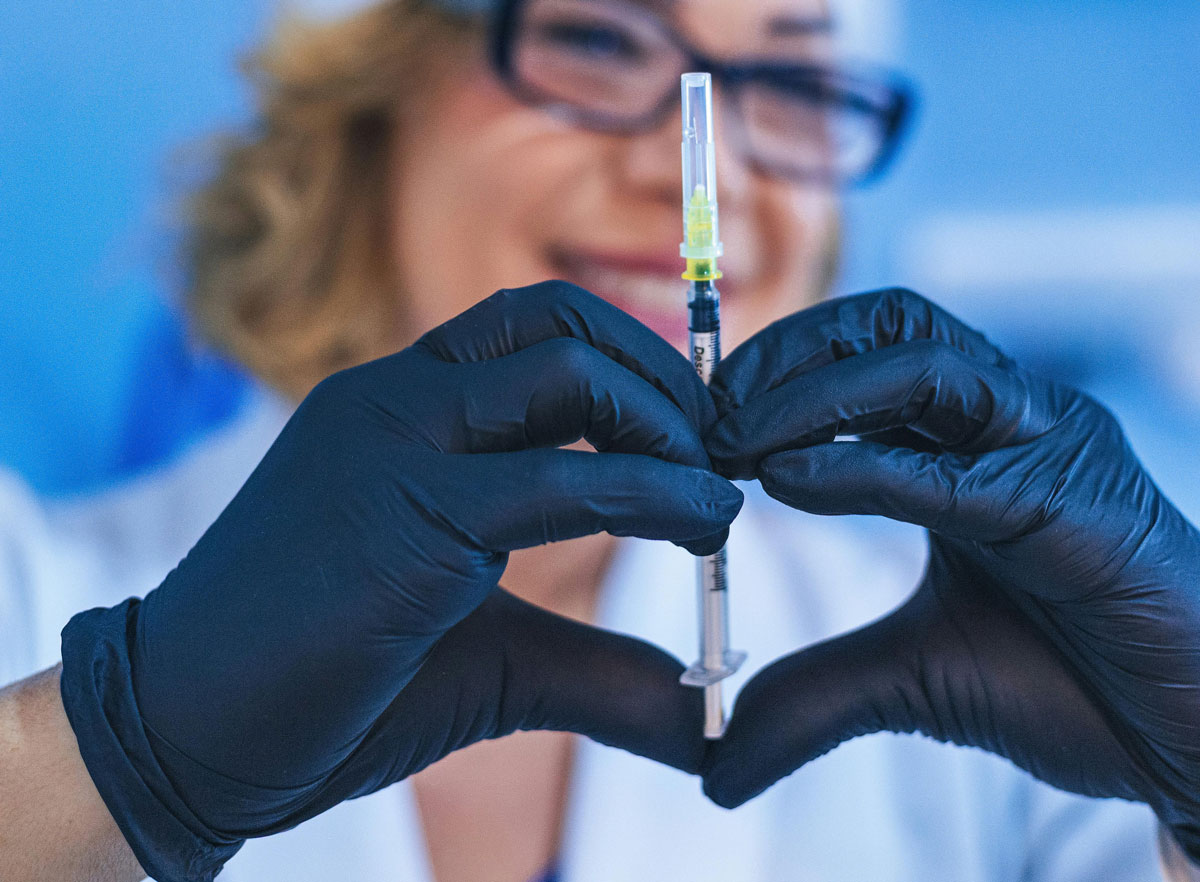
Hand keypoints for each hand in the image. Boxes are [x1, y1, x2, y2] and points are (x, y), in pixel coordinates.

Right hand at [59, 281, 742, 881]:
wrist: (181, 734)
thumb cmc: (326, 687)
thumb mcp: (486, 656)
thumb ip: (590, 664)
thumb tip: (693, 713)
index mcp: (396, 408)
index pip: (531, 328)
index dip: (629, 362)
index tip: (694, 435)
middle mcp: (392, 399)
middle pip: (560, 324)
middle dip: (665, 378)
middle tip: (721, 453)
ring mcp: (394, 443)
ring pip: (570, 375)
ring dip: (669, 426)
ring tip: (717, 498)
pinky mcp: (405, 512)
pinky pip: (564, 478)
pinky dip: (655, 494)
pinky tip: (702, 528)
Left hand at [701, 288, 1199, 855]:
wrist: (1186, 739)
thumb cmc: (1065, 685)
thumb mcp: (909, 678)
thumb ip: (817, 692)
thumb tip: (719, 763)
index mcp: (969, 439)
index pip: (866, 351)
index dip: (776, 371)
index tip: (697, 423)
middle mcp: (1010, 421)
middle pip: (887, 329)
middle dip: (783, 358)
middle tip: (703, 417)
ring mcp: (1048, 448)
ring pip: (920, 368)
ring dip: (808, 396)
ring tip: (729, 444)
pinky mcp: (1076, 502)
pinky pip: (951, 467)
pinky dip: (858, 466)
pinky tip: (785, 484)